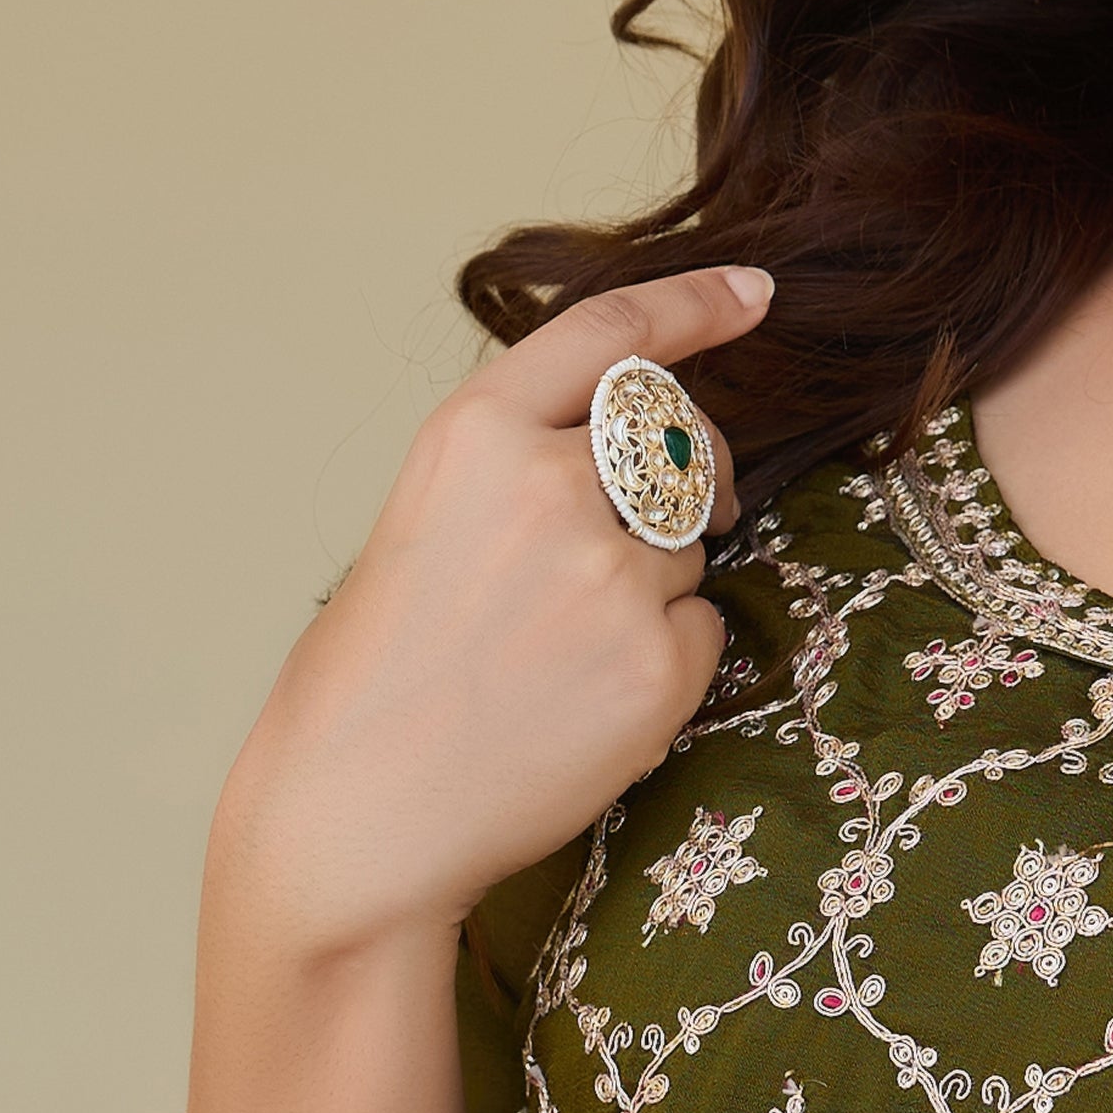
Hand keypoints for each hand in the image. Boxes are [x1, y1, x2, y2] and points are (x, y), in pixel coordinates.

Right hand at [204, 263, 772, 967]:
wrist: (358, 817)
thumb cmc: (373, 680)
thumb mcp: (421, 525)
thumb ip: (518, 470)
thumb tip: (639, 452)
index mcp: (472, 436)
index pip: (612, 335)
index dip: (696, 305)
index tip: (753, 295)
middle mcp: (547, 487)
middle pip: (678, 439)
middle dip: (699, 464)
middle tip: (690, 510)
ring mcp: (610, 578)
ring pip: (692, 546)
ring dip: (657, 583)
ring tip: (564, 650)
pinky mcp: (657, 668)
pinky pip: (706, 632)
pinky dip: (669, 659)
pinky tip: (589, 701)